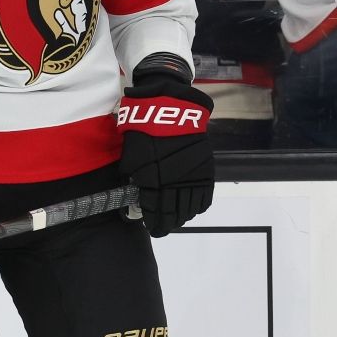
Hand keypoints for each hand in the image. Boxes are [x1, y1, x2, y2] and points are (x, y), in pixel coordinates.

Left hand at [117, 74, 214, 236]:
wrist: (170, 109)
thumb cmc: (144, 130)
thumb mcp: (130, 155)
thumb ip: (132, 177)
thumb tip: (133, 194)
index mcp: (153, 183)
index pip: (154, 212)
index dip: (153, 223)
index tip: (151, 228)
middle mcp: (175, 185)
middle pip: (173, 214)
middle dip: (166, 224)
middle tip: (162, 226)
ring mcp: (192, 179)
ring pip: (189, 209)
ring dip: (182, 216)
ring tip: (176, 218)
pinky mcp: (206, 172)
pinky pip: (204, 198)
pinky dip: (197, 206)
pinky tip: (191, 207)